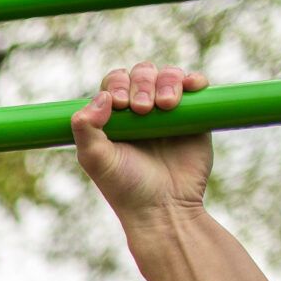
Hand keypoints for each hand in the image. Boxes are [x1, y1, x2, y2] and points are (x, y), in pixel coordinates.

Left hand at [71, 61, 210, 223]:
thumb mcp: (96, 160)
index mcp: (114, 117)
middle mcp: (141, 110)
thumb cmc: (125, 187)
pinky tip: (191, 87)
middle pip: (142, 74)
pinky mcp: (195, 116)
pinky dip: (193, 80)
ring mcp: (169, 111)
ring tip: (166, 105)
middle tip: (143, 109)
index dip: (117, 84)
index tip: (120, 104)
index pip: (115, 82)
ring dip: (167, 80)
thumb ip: (85, 129)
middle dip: (142, 83)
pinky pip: (196, 86)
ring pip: (168, 75)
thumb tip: (102, 96)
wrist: (165, 207)